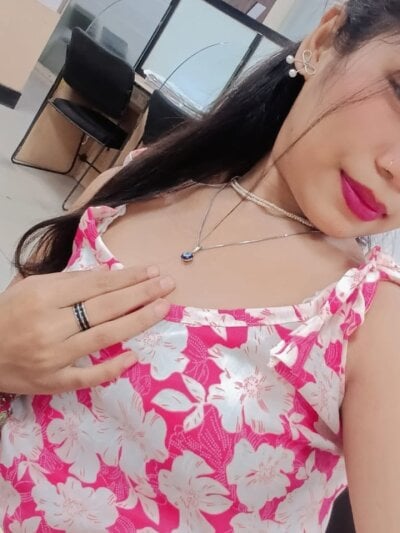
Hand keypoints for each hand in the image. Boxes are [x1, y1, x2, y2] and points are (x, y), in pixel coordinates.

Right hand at [0, 266, 173, 393]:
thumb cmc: (8, 314)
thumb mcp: (31, 287)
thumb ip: (68, 282)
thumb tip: (110, 277)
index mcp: (43, 297)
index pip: (96, 285)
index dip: (127, 278)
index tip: (152, 271)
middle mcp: (49, 326)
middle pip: (105, 307)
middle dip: (141, 294)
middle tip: (168, 284)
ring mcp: (52, 357)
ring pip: (103, 337)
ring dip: (137, 322)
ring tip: (162, 308)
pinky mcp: (52, 382)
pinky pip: (87, 377)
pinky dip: (111, 367)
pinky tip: (135, 357)